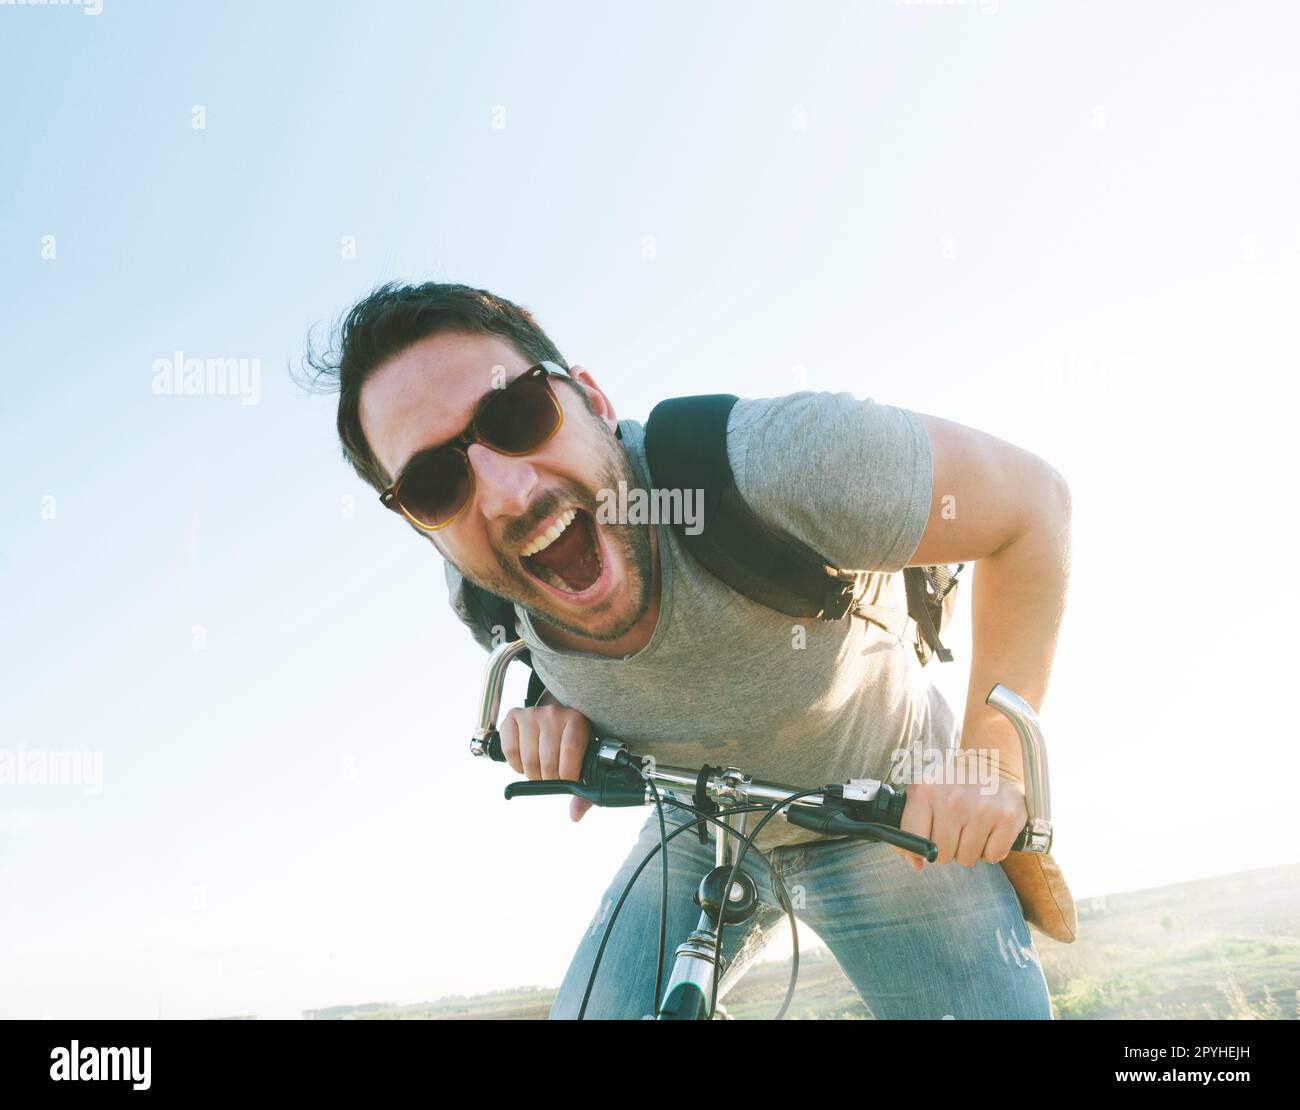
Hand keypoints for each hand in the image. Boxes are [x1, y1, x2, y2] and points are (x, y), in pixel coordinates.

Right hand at [498, 703, 593, 822]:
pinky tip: (524, 764)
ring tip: (539, 772)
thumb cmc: (572, 744)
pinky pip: (510, 750)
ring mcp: (531, 713)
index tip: (567, 783)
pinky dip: (516, 765)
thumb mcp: (584, 761)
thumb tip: (575, 815)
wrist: (556, 720)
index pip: (571, 749)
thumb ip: (584, 792)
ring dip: (533, 775)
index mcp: (576, 720)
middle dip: (549, 779)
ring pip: (528, 758)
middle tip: (551, 779)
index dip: (568, 773)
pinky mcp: (513, 716)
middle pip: (548, 759)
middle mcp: (553, 713)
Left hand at [889, 774, 1026, 871]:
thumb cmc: (953, 785)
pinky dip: (992, 850)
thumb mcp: (924, 795)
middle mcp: (952, 800)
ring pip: (967, 859)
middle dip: (949, 848)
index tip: (929, 838)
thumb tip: (916, 864)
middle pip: (942, 855)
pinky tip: (990, 829)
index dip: (921, 847)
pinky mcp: (1008, 818)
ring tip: (973, 826)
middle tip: (957, 828)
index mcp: (925, 791)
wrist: (991, 762)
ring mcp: (982, 809)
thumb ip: (911, 829)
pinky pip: (993, 857)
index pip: (913, 840)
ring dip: (970, 850)